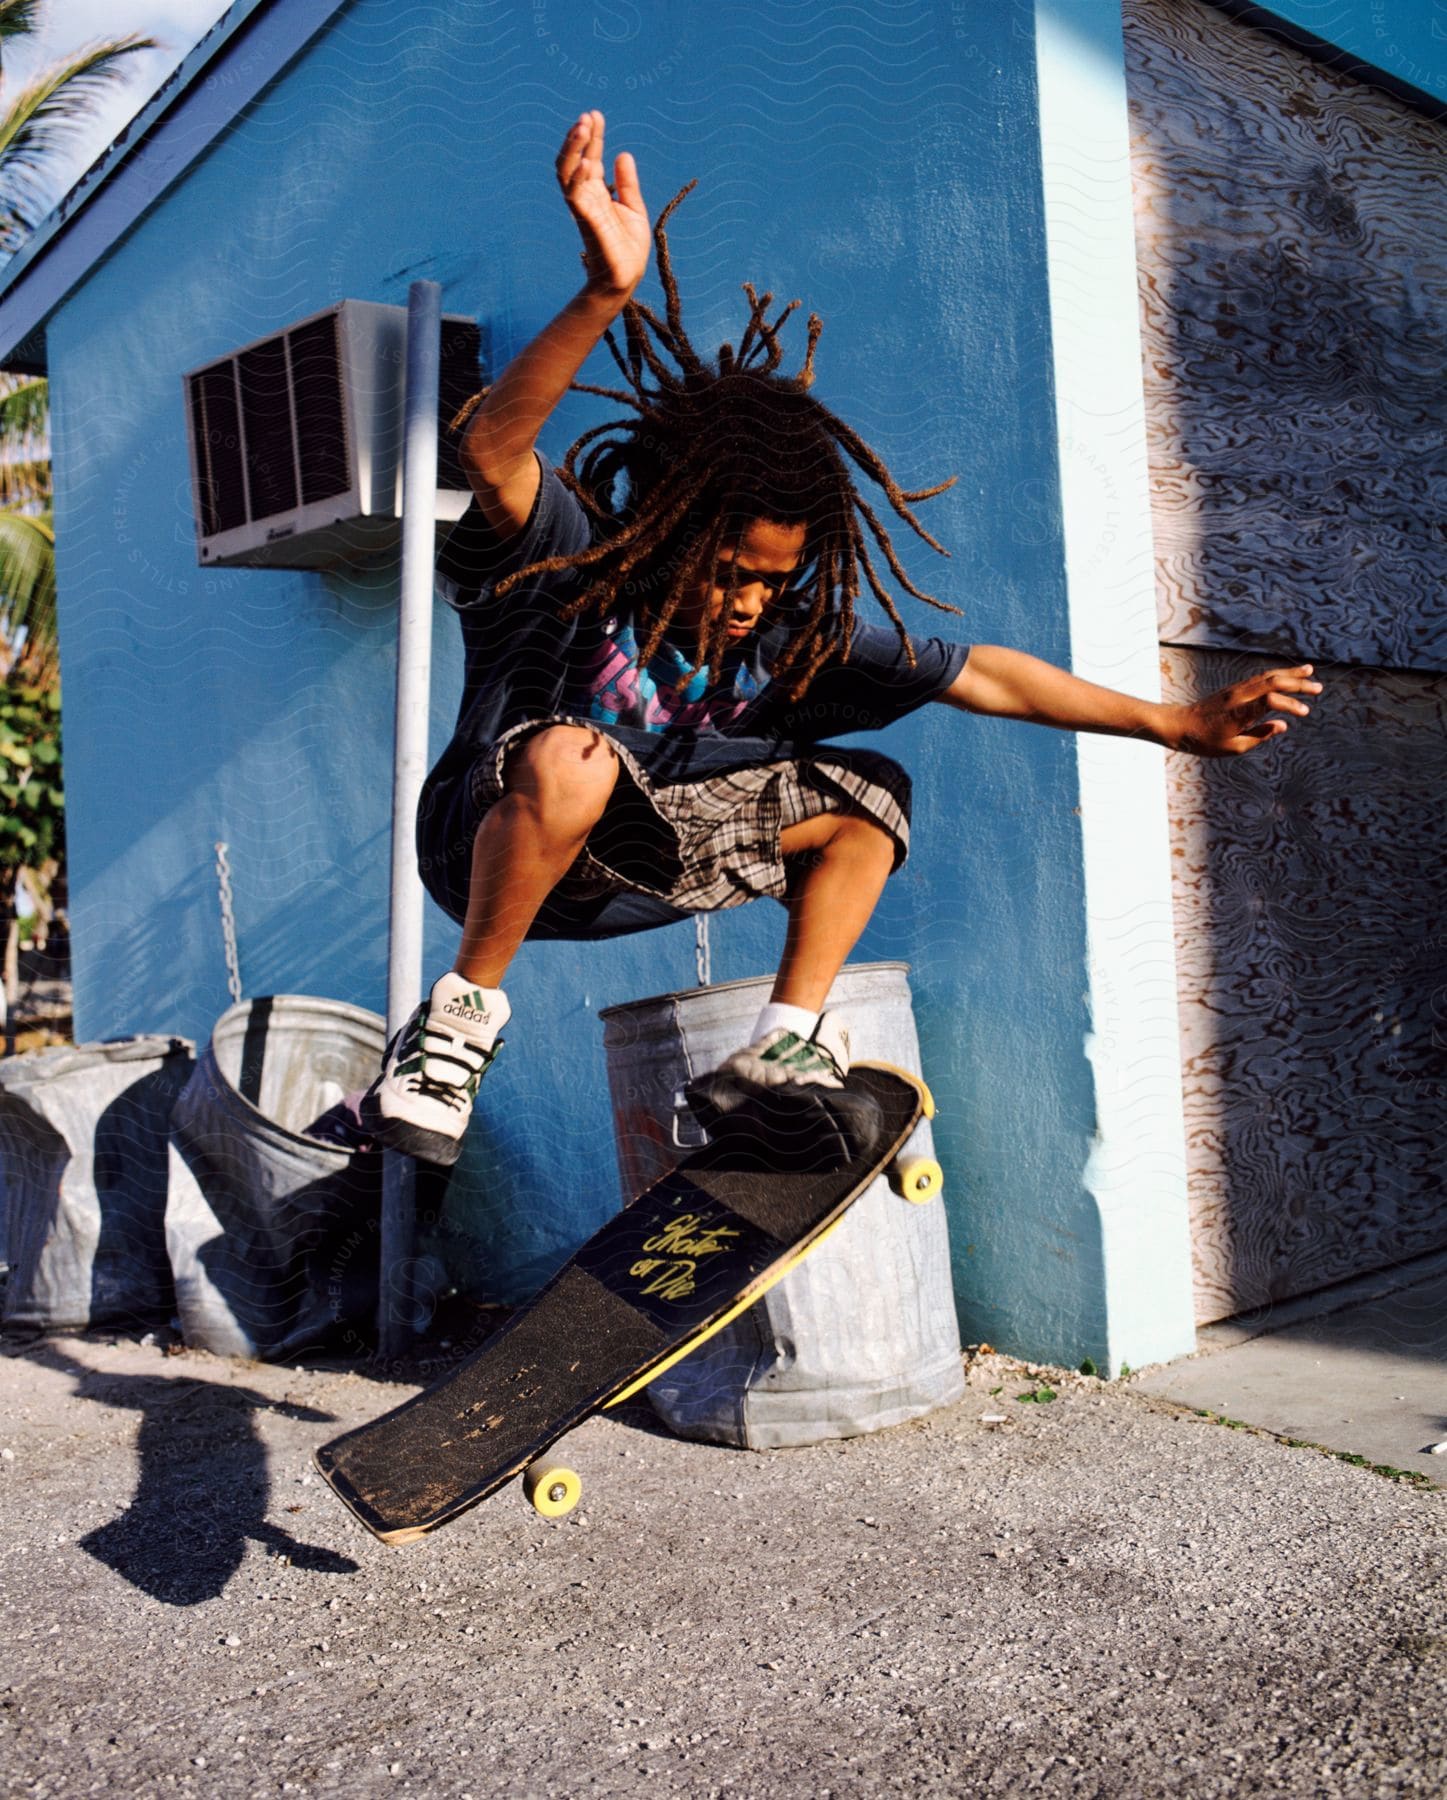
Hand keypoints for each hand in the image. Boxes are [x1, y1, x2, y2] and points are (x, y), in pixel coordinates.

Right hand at [556, 110, 649, 299]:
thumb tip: (623, 154)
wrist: (626, 277)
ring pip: (567, 173)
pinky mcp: (586, 221)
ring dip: (573, 149)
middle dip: (579, 137)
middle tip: (588, 116)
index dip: (593, 136)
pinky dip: (579, 177)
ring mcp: (583, 207)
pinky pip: (575, 195)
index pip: (590, 156)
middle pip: (574, 159)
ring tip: (583, 127)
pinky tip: (589, 160)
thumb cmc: (628, 248)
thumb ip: (627, 183)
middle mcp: (586, 196)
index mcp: (597, 192)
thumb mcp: (633, 208)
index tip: (596, 114)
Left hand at [1165, 664, 1322, 756]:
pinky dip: (1276, 676)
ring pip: (1267, 676)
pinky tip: (1287, 676)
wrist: (1179, 725)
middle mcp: (1239, 696)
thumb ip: (1259, 736)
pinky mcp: (1234, 689)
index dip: (1289, 704)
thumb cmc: (1204, 741)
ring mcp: (1236, 690)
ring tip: (1310, 672)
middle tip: (1319, 688)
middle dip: (1298, 684)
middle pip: (1273, 682)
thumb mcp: (1232, 747)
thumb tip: (1283, 726)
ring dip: (1289, 674)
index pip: (1270, 701)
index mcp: (1239, 712)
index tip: (1304, 713)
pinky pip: (1260, 678)